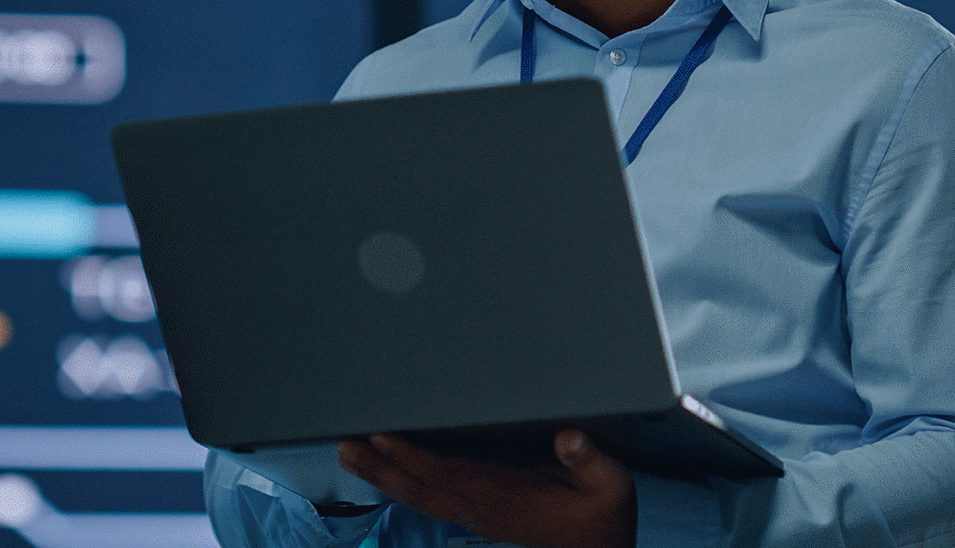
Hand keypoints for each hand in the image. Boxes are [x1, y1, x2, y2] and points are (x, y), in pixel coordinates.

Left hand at [337, 429, 636, 547]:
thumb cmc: (603, 515)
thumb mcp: (610, 484)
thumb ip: (588, 460)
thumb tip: (570, 437)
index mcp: (507, 496)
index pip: (449, 474)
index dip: (413, 457)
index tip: (382, 438)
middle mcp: (484, 508)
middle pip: (422, 487)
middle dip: (381, 466)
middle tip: (344, 445)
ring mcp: (478, 515)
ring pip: (421, 496)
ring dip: (383, 477)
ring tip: (349, 457)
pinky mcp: (478, 516)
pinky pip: (431, 501)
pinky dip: (402, 486)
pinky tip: (383, 475)